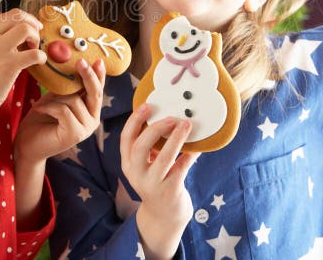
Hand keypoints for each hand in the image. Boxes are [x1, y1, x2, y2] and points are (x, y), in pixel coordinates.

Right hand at [0, 8, 45, 118]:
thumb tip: (18, 34)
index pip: (8, 14)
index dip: (23, 20)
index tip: (29, 29)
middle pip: (18, 15)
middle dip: (32, 23)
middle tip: (37, 34)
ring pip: (26, 29)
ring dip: (36, 37)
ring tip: (34, 49)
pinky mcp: (10, 65)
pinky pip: (35, 53)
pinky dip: (41, 56)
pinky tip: (38, 62)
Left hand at [15, 58, 105, 164]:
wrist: (27, 143)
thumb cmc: (40, 118)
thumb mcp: (56, 97)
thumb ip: (68, 87)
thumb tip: (73, 64)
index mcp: (90, 109)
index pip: (98, 89)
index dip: (98, 74)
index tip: (97, 60)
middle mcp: (93, 119)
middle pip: (95, 93)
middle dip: (88, 75)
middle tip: (80, 61)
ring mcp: (86, 129)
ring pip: (74, 100)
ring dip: (54, 98)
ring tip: (41, 103)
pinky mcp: (75, 134)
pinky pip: (64, 111)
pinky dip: (49, 107)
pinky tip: (38, 108)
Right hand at [120, 105, 197, 259]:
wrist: (164, 216)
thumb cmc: (157, 183)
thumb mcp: (147, 166)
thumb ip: (151, 148)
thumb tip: (168, 120)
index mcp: (128, 164)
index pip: (126, 138)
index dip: (135, 120)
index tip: (147, 105)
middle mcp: (136, 174)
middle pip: (140, 146)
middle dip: (156, 128)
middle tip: (172, 117)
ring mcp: (152, 184)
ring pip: (163, 157)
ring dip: (176, 138)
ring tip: (186, 125)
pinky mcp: (169, 191)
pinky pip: (180, 169)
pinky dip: (189, 156)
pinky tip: (196, 147)